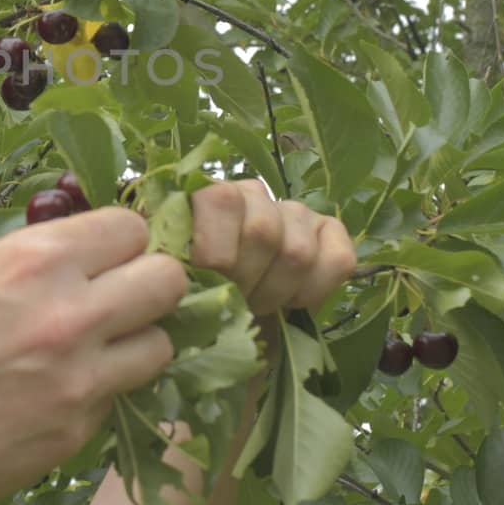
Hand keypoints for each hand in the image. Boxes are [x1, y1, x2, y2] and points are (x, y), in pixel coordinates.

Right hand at [0, 207, 186, 504]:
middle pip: (167, 282)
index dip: (121, 243)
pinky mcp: (72, 439)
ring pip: (159, 347)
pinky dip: (93, 397)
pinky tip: (45, 399)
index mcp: (34, 259)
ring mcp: (77, 383)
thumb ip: (35, 269)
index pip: (132, 228)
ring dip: (133, 346)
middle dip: (147, 287)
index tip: (107, 258)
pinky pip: (115, 402)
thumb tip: (88, 265)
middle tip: (117, 301)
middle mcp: (69, 315)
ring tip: (88, 353)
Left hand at [186, 180, 355, 315]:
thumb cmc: (197, 293)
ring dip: (275, 293)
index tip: (206, 284)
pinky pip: (339, 260)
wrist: (230, 311)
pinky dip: (315, 290)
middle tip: (234, 300)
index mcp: (205, 193)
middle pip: (263, 232)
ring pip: (298, 252)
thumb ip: (165, 263)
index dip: (216, 254)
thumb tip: (172, 264)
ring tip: (256, 302)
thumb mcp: (174, 278)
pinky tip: (292, 298)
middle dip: (246, 283)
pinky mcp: (330, 232)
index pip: (221, 201)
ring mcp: (294, 211)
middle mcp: (253, 193)